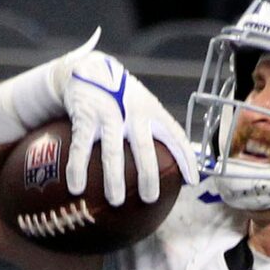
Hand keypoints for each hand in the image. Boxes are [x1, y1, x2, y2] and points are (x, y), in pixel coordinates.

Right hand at [48, 37, 192, 205]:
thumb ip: (153, 130)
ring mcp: (108, 114)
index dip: (186, 158)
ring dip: (114, 179)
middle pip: (144, 148)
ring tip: (116, 201)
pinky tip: (76, 188)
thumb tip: (169, 166)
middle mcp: (132, 112)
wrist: (89, 68)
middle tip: (149, 199)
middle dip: (148, 176)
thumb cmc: (120, 97)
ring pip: (113, 151)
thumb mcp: (142, 105)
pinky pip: (81, 148)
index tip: (192, 182)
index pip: (174, 134)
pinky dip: (78, 169)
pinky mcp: (85, 117)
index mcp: (151, 111)